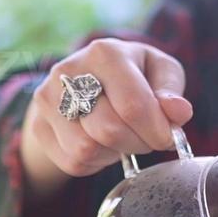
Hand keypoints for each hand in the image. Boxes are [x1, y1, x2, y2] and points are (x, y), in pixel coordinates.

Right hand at [20, 39, 193, 198]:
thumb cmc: (133, 75)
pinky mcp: (38, 125)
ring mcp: (47, 98)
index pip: (133, 105)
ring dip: (115, 153)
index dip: (156, 131)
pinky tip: (103, 145)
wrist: (84, 79)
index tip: (167, 137)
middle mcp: (69, 71)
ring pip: (86, 149)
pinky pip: (72, 162)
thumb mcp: (159, 70)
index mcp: (105, 53)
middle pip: (109, 130)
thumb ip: (171, 89)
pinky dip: (95, 162)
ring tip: (124, 138)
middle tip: (147, 138)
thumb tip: (179, 112)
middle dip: (138, 143)